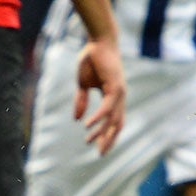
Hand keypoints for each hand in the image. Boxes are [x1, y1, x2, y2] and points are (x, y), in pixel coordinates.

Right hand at [73, 36, 126, 154]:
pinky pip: (107, 108)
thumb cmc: (91, 59)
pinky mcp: (114, 87)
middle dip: (109, 140)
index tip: (98, 148)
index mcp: (114, 97)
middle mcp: (119, 97)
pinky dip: (98, 118)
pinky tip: (88, 126)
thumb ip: (81, 101)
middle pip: (117, 124)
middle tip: (100, 154)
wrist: (97, 42)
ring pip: (113, 119)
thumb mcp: (83, 84)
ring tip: (89, 142)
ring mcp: (119, 93)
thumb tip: (76, 118)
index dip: (107, 135)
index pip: (113, 121)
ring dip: (101, 132)